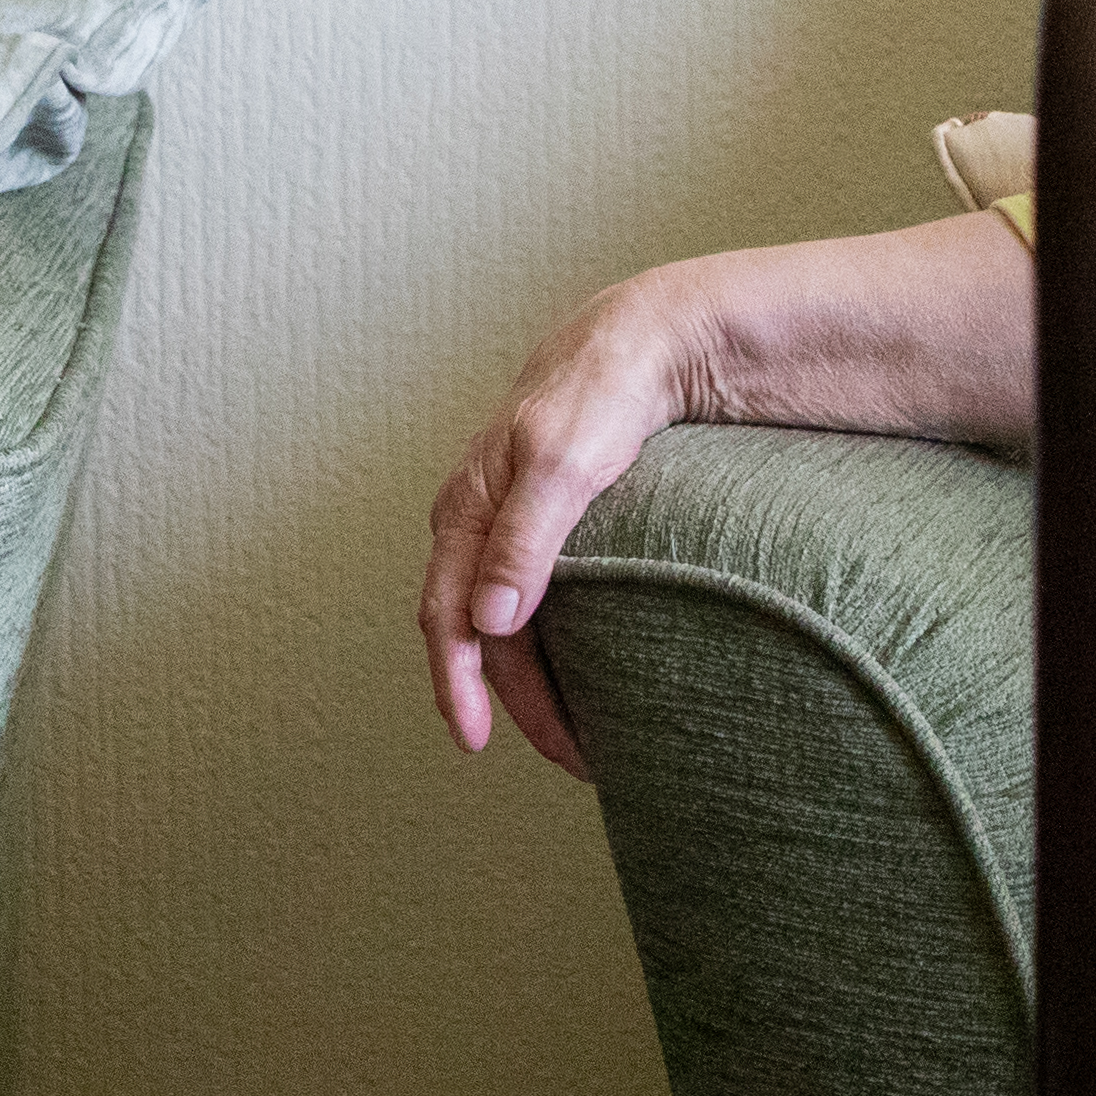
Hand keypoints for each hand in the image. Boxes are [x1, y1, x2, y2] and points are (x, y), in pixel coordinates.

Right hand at [422, 268, 712, 774]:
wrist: (651, 338)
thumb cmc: (603, 392)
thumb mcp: (563, 463)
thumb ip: (525, 540)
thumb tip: (487, 623)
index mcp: (465, 509)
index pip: (445, 617)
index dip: (456, 685)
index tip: (477, 743)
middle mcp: (477, 519)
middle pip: (477, 632)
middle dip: (509, 700)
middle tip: (569, 758)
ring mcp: (511, 519)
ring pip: (505, 619)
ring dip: (531, 678)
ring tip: (579, 730)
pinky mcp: (550, 518)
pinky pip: (535, 595)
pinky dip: (551, 640)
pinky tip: (586, 665)